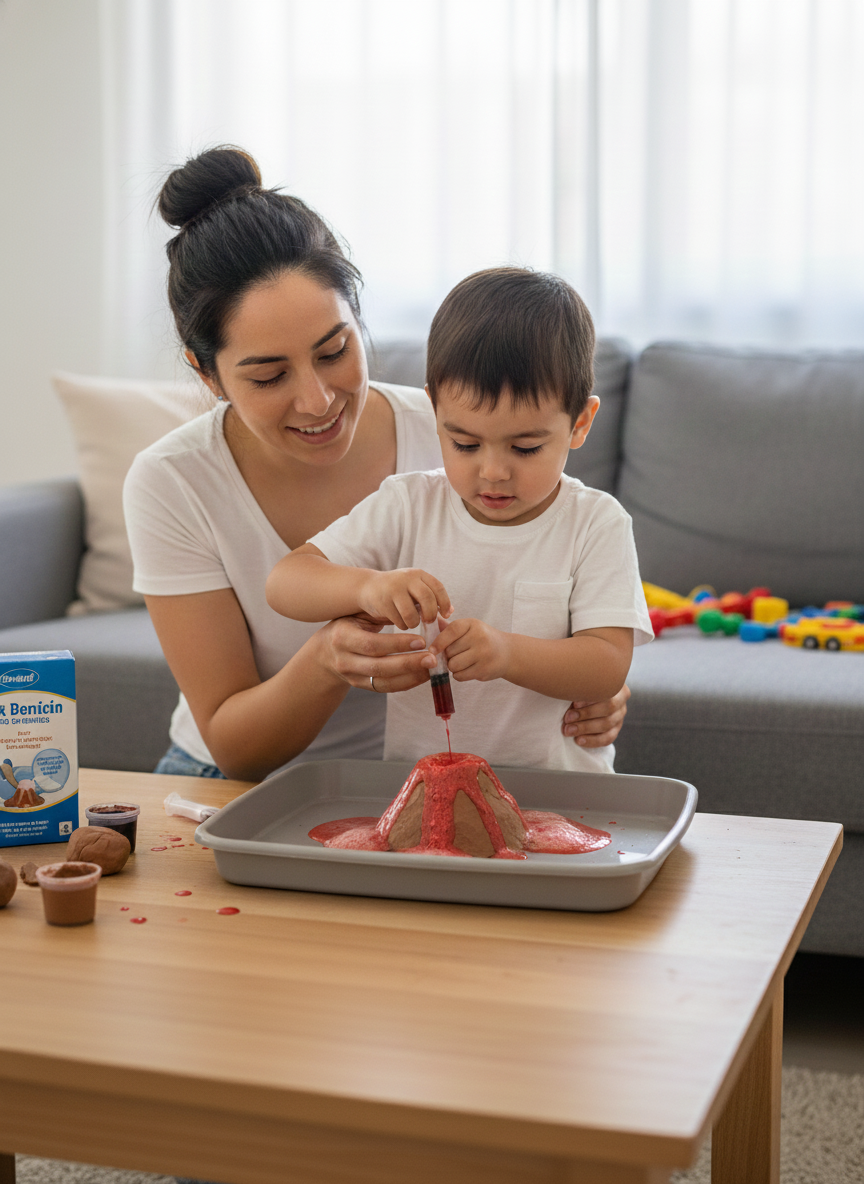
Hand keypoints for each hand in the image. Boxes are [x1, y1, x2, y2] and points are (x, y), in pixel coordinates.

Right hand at [318, 613, 432, 692]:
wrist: (325, 652)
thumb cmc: (348, 626)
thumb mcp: (357, 615)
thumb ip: (380, 614)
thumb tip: (415, 611)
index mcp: (342, 637)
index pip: (372, 644)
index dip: (397, 644)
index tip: (421, 640)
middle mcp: (344, 660)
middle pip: (379, 666)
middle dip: (408, 663)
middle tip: (432, 658)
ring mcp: (351, 676)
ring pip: (383, 681)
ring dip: (410, 676)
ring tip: (431, 668)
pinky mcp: (360, 686)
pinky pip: (385, 688)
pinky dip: (405, 683)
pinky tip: (422, 675)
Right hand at [357, 568, 451, 629]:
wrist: (367, 587)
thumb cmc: (397, 591)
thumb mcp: (414, 588)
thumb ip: (431, 597)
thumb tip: (450, 611)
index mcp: (418, 574)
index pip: (438, 587)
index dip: (445, 603)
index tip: (445, 615)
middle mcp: (407, 578)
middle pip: (427, 598)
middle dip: (430, 614)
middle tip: (428, 622)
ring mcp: (394, 589)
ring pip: (412, 613)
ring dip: (414, 623)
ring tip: (412, 623)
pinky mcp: (383, 601)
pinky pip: (399, 620)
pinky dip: (402, 625)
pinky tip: (400, 622)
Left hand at [428, 617, 509, 682]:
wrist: (507, 652)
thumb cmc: (482, 639)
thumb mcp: (469, 628)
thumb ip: (449, 628)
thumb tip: (428, 623)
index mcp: (472, 624)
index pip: (451, 631)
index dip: (439, 642)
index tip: (432, 650)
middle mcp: (480, 637)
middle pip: (449, 651)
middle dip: (448, 656)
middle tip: (456, 655)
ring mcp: (483, 654)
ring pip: (453, 665)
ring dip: (453, 667)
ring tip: (461, 662)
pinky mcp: (485, 670)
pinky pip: (460, 676)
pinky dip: (459, 675)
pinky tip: (468, 669)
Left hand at [562, 684, 629, 747]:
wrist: (586, 698)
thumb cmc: (582, 688)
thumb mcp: (582, 685)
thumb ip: (580, 689)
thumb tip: (568, 693)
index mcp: (616, 685)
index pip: (607, 692)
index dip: (591, 699)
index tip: (574, 703)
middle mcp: (621, 701)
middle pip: (608, 709)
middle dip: (585, 715)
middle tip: (567, 718)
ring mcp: (620, 717)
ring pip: (607, 725)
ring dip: (585, 728)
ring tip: (568, 730)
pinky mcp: (615, 730)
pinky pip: (607, 739)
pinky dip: (592, 741)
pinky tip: (578, 740)